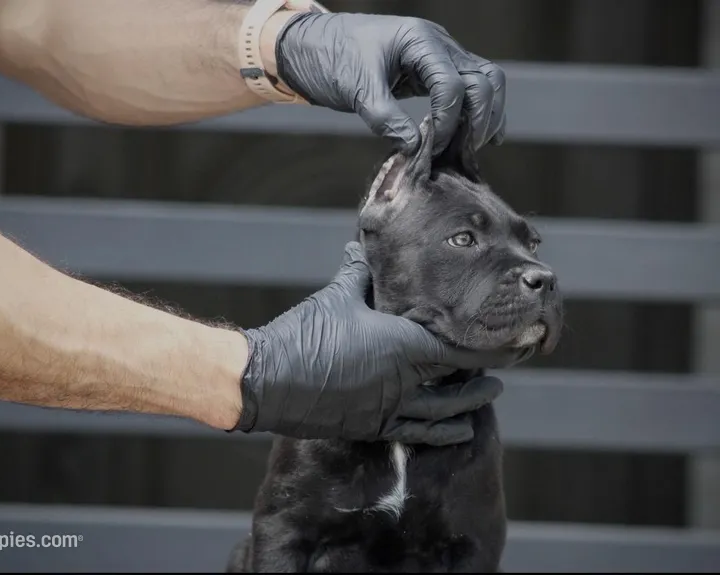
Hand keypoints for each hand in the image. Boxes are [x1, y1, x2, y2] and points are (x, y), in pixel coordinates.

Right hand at [233, 241, 520, 445]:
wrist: (266, 380)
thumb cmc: (304, 334)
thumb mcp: (336, 297)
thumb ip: (358, 273)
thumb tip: (363, 246)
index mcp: (402, 346)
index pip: (460, 350)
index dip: (492, 350)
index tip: (515, 345)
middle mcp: (402, 382)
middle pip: (455, 383)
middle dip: (482, 377)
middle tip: (502, 370)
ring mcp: (387, 409)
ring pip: (439, 413)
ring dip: (465, 407)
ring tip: (483, 402)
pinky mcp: (369, 427)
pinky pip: (414, 433)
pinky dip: (437, 432)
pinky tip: (452, 433)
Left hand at [274, 12, 505, 156]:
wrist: (311, 45)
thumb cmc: (331, 57)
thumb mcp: (356, 89)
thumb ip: (385, 118)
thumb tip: (415, 148)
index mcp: (420, 41)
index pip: (453, 84)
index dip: (448, 121)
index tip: (431, 147)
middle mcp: (438, 45)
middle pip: (483, 80)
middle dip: (478, 118)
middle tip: (461, 151)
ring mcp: (439, 57)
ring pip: (485, 82)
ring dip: (484, 115)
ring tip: (471, 147)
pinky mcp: (432, 72)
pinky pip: (469, 88)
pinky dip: (477, 112)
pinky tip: (476, 137)